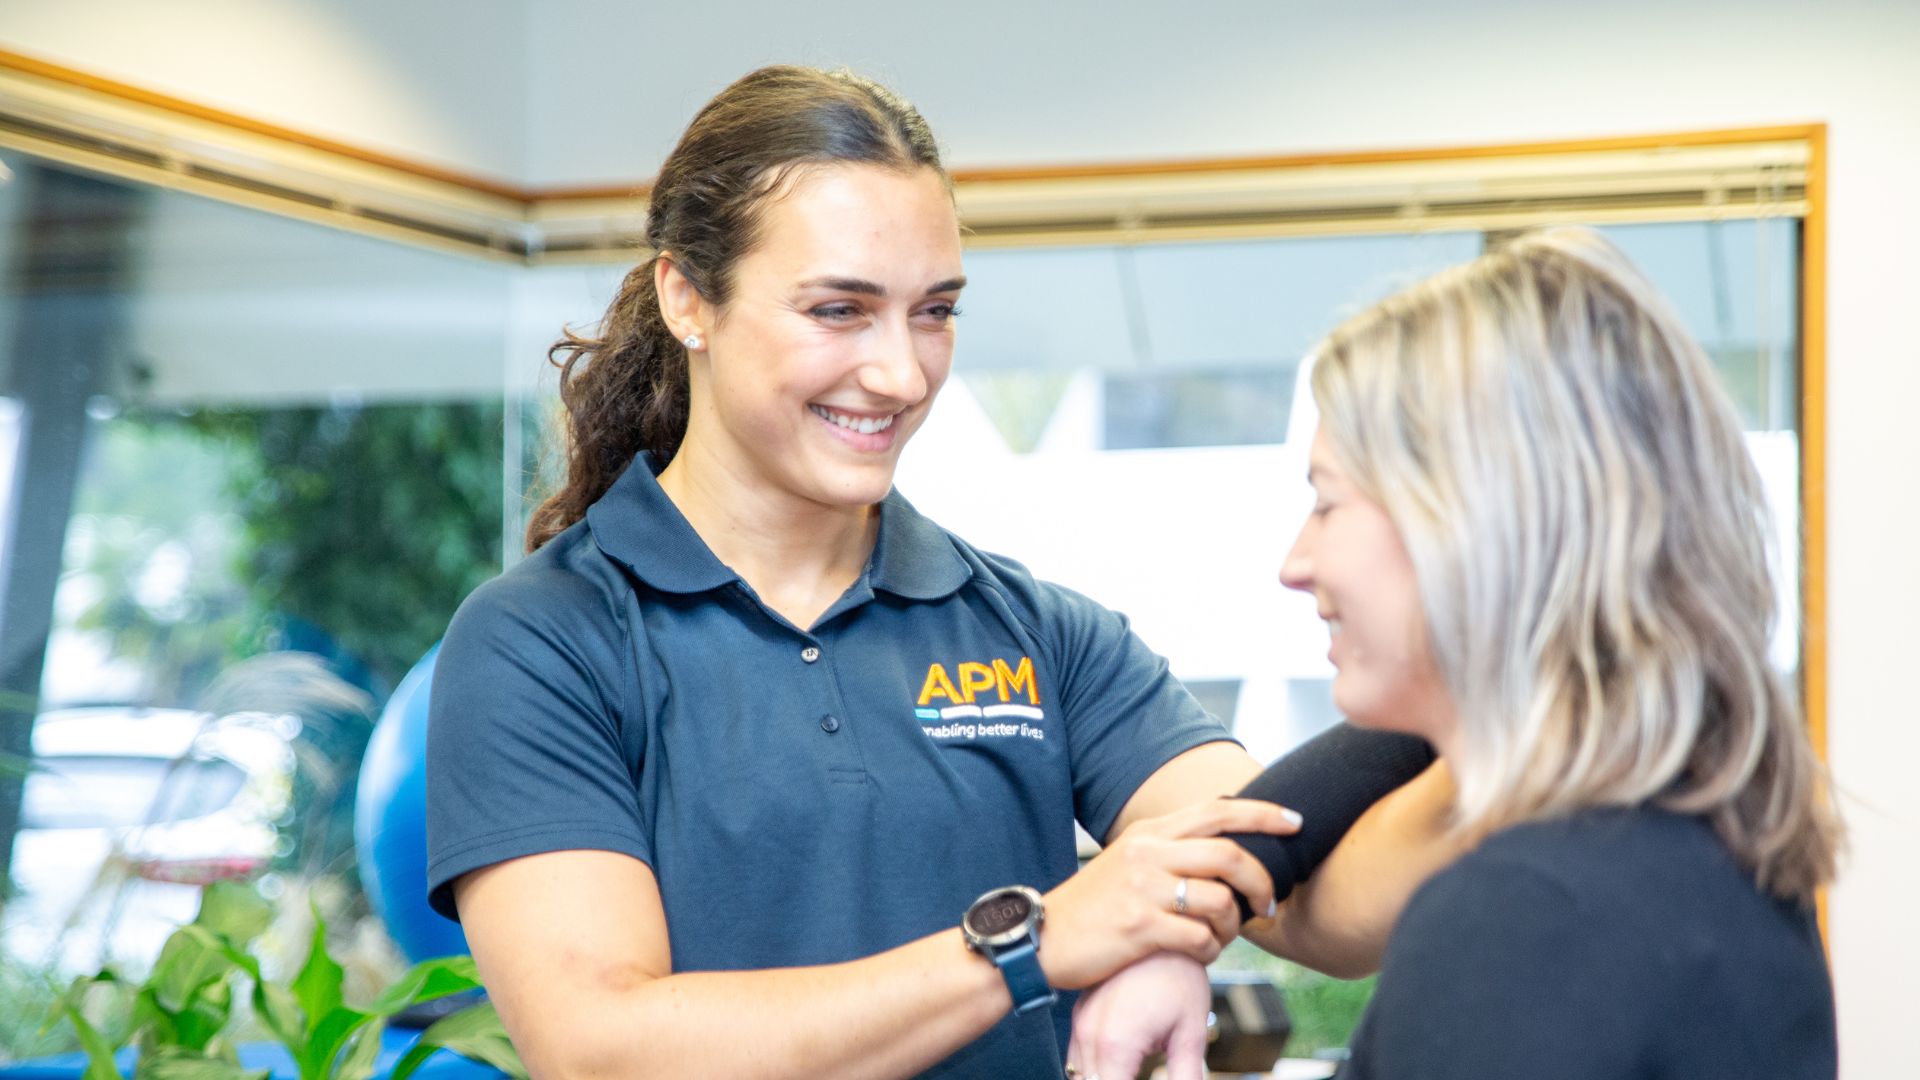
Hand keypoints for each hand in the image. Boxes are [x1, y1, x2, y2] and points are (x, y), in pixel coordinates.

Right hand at [1040, 798, 1296, 989]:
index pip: (1217, 810)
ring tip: (1221, 936)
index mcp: (1149, 832)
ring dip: (1233, 926)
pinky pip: (1200, 939)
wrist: (1041, 936)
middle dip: (1262, 881)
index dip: (1263, 814)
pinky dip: (1210, 951)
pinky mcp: (1139, 928)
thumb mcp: (1127, 861)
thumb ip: (1169, 851)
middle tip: (1268, 904)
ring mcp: (1143, 889)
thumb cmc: (1091, 906)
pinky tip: (1198, 953)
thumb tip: (1225, 854)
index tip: (1295, 821)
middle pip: (1229, 854)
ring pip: (1220, 901)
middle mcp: (1148, 852)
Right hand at [1068, 952, 1212, 1079]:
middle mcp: (1088, 1035)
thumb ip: (1185, 1074)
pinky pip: (1078, 1054)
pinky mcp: (1081, 1013)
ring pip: (1079, 1074)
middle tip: (1144, 1070)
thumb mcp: (1189, 1030)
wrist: (1162, 919)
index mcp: (1114, 1044)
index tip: (1152, 1077)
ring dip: (1103, 1078)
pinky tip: (1122, 1065)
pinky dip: (1096, 1068)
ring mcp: (1080, 1022)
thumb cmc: (1179, 974)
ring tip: (1134, 1069)